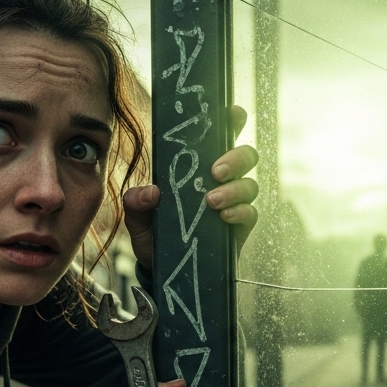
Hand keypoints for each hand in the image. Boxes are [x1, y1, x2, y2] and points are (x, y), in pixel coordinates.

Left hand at [124, 105, 259, 271]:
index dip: (231, 121)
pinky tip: (223, 217)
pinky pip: (251, 213)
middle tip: (215, 170)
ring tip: (211, 200)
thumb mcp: (138, 220)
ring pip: (250, 184)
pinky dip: (240, 211)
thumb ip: (136, 203)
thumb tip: (151, 192)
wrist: (165, 273)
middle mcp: (221, 181)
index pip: (219, 137)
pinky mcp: (240, 227)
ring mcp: (233, 203)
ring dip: (235, 188)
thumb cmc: (154, 238)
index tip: (233, 113)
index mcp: (198, 168)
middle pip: (245, 156)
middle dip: (236, 157)